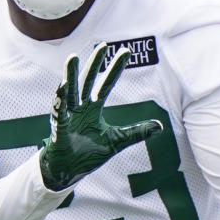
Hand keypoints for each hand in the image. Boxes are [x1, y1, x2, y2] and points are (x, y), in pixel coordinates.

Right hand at [39, 44, 162, 190]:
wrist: (69, 172)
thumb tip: (160, 127)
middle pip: (88, 82)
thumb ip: (136, 133)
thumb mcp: (117, 142)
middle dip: (95, 65)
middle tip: (103, 46)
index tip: (125, 53)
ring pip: (69, 92)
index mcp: (93, 110)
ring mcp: (68, 117)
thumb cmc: (89, 155)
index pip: (106, 85)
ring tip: (73, 58)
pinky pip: (59, 113)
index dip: (115, 70)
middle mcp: (80, 109)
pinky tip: (62, 88)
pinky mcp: (59, 129)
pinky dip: (60, 102)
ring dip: (70, 76)